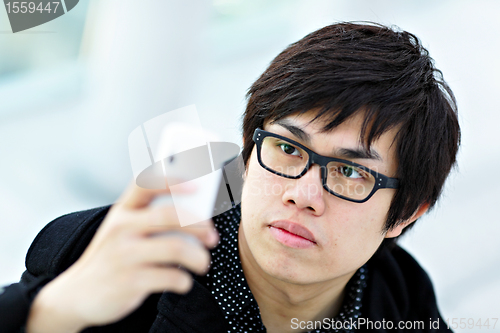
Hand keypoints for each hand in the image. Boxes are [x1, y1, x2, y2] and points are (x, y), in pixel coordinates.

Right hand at [26, 181, 218, 332]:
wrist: (77, 294)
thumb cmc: (112, 257)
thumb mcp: (123, 231)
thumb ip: (151, 220)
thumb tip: (197, 216)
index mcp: (122, 211)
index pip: (147, 184)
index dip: (174, 181)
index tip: (198, 186)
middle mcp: (121, 228)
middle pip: (171, 216)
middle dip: (200, 225)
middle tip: (212, 236)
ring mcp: (124, 255)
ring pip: (177, 248)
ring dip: (199, 257)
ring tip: (203, 263)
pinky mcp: (129, 281)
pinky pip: (172, 277)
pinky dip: (184, 281)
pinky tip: (182, 281)